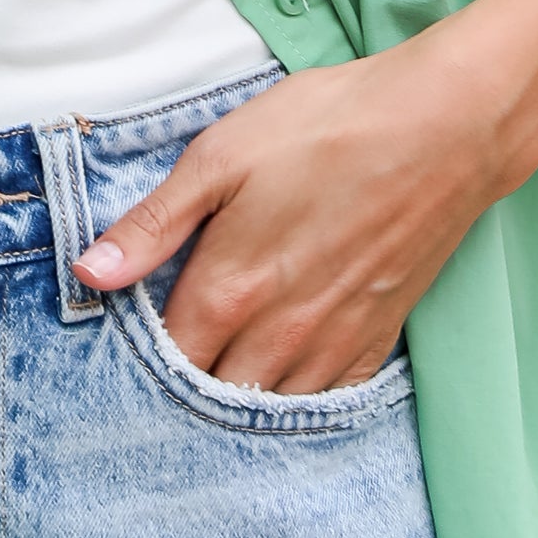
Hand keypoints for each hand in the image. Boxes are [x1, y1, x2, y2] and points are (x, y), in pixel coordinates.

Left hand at [73, 49, 505, 394]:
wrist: (446, 128)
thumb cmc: (329, 127)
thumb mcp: (222, 154)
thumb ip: (154, 223)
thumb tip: (90, 274)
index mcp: (228, 289)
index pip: (163, 362)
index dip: (135, 364)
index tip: (119, 355)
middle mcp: (278, 333)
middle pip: (212, 399)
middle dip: (181, 395)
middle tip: (160, 378)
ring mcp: (332, 342)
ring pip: (269, 410)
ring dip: (238, 407)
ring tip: (216, 386)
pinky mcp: (378, 339)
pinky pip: (328, 402)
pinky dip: (298, 403)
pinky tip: (283, 384)